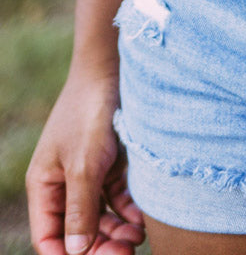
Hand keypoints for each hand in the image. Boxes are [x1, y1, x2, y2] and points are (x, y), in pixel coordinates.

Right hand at [26, 68, 145, 254]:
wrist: (115, 67)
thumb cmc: (90, 112)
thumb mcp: (84, 164)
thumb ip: (80, 209)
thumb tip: (76, 252)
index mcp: (45, 185)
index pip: (49, 236)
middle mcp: (64, 182)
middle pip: (78, 230)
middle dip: (99, 246)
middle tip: (126, 253)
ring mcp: (89, 172)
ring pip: (100, 216)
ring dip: (116, 232)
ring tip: (137, 238)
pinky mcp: (112, 162)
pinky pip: (117, 198)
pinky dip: (128, 211)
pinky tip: (142, 220)